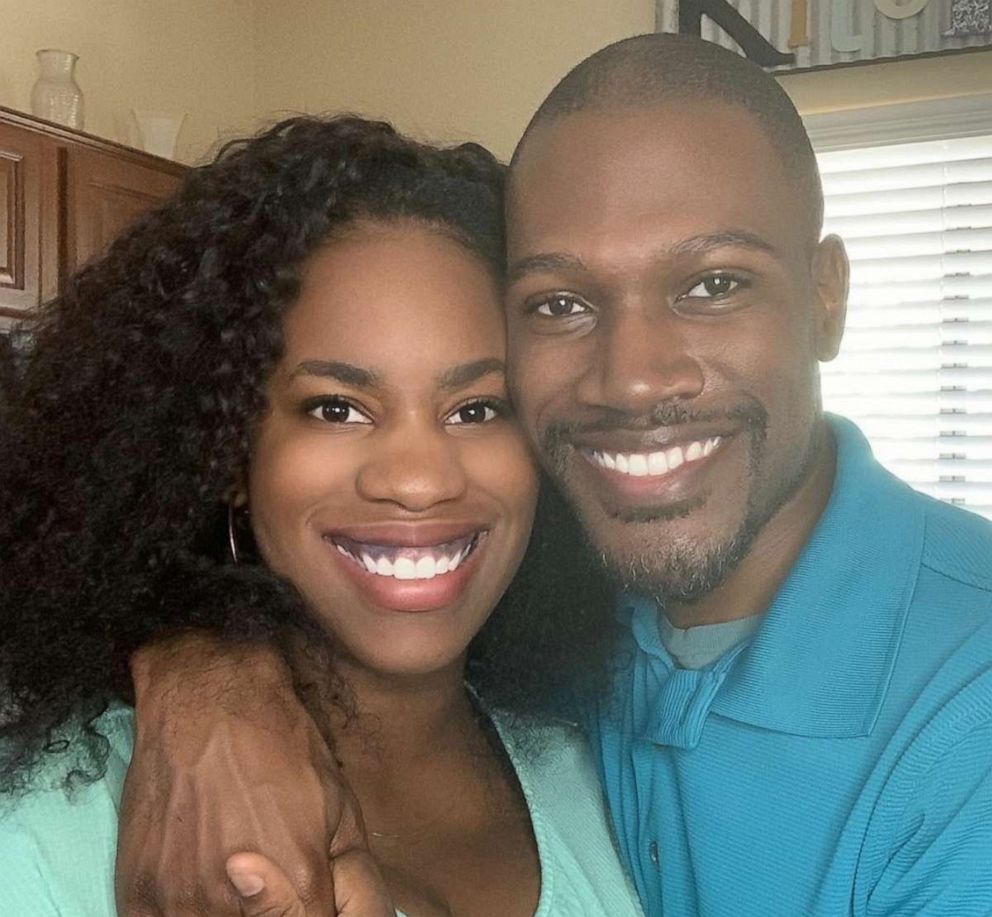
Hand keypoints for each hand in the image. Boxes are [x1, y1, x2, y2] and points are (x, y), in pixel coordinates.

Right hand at [115, 631, 388, 915]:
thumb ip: (349, 876)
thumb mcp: (339, 803)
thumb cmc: (279, 742)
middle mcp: (236, 901)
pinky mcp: (137, 896)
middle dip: (276, 915)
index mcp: (300, 877)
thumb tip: (344, 915)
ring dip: (227, 915)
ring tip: (232, 876)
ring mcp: (180, 902)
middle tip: (275, 888)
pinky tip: (198, 877)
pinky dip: (185, 912)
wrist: (206, 700)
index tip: (312, 905)